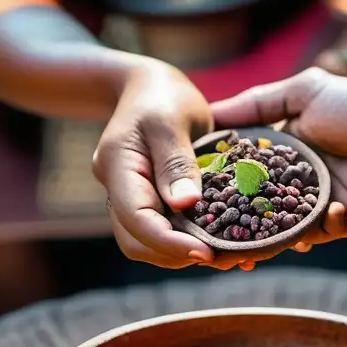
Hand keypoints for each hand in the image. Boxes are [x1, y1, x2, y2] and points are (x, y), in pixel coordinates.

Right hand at [92, 62, 250, 269]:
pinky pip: (166, 231)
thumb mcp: (171, 120)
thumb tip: (185, 205)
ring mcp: (133, 198)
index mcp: (117, 166)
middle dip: (178, 255)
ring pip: (150, 244)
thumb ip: (176, 162)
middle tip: (225, 258)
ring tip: (228, 254)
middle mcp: (118, 189)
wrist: (150, 88)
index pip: (136, 219)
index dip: (170, 242)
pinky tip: (223, 242)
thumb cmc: (162, 96)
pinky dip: (191, 241)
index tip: (207, 254)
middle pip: (139, 242)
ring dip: (185, 254)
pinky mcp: (152, 202)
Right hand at [211, 68, 346, 249]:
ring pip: (278, 228)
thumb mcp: (306, 92)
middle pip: (254, 205)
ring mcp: (317, 204)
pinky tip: (298, 230)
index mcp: (283, 150)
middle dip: (230, 222)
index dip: (215, 182)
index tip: (186, 192)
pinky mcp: (340, 223)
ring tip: (237, 252)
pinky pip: (314, 235)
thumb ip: (259, 103)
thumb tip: (211, 110)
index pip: (240, 170)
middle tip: (202, 237)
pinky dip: (306, 232)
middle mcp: (295, 180)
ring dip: (260, 239)